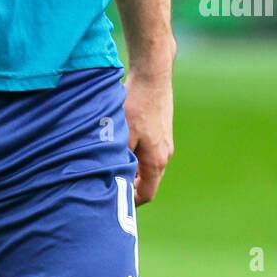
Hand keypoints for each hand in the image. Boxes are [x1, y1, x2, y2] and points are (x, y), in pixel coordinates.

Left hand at [124, 66, 173, 205]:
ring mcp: (165, 140)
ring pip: (148, 163)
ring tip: (112, 163)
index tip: (116, 201)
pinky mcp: (161, 127)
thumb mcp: (123, 134)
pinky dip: (136, 152)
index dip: (132, 201)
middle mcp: (165, 153)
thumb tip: (112, 178)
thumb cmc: (137, 104)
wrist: (153, 74)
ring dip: (133, 167)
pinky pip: (149, 149)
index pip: (147, 193)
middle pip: (149, 180)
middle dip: (131, 185)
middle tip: (110, 184)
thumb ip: (120, 158)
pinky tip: (121, 142)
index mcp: (156, 160)